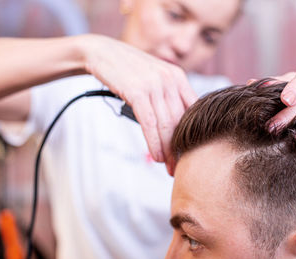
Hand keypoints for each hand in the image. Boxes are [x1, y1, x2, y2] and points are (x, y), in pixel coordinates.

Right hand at [80, 34, 197, 173]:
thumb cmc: (129, 70)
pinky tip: (156, 156)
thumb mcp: (155, 78)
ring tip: (168, 167)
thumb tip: (177, 126)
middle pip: (180, 122)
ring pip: (166, 126)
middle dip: (180, 148)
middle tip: (179, 167)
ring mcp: (154, 85)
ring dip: (167, 150)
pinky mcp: (138, 92)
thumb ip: (169, 96)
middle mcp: (170, 80)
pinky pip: (149, 124)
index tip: (190, 154)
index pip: (193, 112)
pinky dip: (153, 143)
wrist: (102, 52)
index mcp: (178, 77)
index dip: (193, 136)